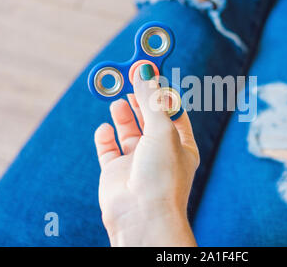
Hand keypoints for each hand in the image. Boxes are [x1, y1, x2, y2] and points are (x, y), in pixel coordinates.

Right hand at [94, 65, 198, 246]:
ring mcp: (137, 162)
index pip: (173, 112)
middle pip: (149, 118)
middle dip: (140, 99)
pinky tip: (105, 128)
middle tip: (130, 78)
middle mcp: (160, 153)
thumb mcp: (162, 129)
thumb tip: (145, 70)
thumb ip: (151, 99)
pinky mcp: (115, 172)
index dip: (162, 92)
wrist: (142, 216)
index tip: (151, 72)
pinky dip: (105, 137)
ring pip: (128, 132)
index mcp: (181, 145)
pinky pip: (108, 149)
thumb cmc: (162, 174)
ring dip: (123, 114)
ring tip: (118, 100)